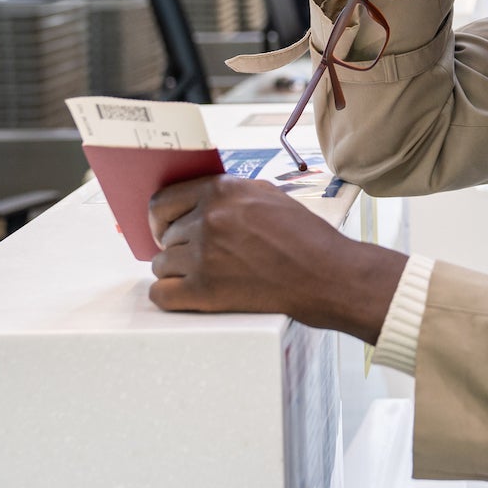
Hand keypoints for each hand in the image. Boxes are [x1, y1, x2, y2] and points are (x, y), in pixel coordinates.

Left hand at [148, 175, 406, 343]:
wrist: (327, 275)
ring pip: (161, 264)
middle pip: (165, 234)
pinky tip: (183, 295)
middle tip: (192, 257)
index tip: (166, 228)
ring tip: (198, 276)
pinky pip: (161, 293)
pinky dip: (168, 296)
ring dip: (176, 271)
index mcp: (222, 191)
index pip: (163, 200)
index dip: (161, 217)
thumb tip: (200, 201)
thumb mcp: (268, 195)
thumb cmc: (306, 237)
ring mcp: (204, 255)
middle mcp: (208, 218)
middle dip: (177, 246)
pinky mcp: (205, 290)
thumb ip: (230, 193)